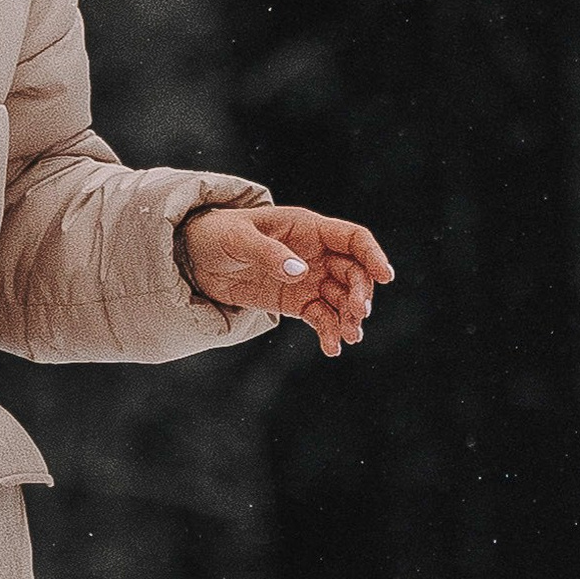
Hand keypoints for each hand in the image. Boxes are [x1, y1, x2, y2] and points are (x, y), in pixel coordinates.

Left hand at [182, 205, 393, 358]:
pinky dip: (329, 333)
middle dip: (360, 294)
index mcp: (308, 228)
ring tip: (348, 338)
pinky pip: (321, 318)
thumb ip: (268, 253)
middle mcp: (315, 254)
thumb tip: (300, 272)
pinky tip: (332, 350)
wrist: (194, 257)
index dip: (372, 255)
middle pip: (354, 272)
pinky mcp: (295, 302)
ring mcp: (308, 279)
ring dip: (349, 318)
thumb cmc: (217, 234)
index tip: (386, 276)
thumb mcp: (238, 239)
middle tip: (357, 316)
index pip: (353, 239)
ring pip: (341, 299)